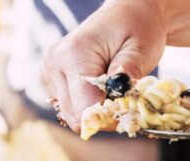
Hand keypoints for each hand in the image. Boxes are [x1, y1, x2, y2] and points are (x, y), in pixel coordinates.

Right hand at [39, 0, 166, 130]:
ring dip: (93, 110)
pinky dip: (86, 104)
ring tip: (111, 87)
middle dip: (101, 115)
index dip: (108, 118)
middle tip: (123, 100)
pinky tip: (98, 86)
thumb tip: (117, 101)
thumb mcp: (142, 49)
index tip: (127, 112)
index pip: (83, 108)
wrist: (126, 13)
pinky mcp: (49, 80)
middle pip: (74, 116)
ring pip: (70, 115)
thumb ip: (128, 74)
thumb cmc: (137, 28)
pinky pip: (68, 107)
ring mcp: (48, 72)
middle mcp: (54, 64)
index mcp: (73, 55)